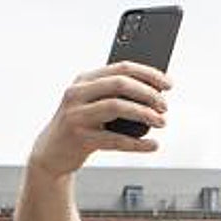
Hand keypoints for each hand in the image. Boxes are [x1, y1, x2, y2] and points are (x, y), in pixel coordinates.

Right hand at [28, 62, 171, 178]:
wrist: (52, 153)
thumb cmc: (80, 126)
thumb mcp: (92, 103)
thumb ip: (114, 95)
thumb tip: (155, 93)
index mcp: (84, 80)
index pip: (121, 68)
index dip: (148, 74)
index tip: (168, 84)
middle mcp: (78, 93)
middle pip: (120, 84)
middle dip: (148, 93)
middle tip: (164, 106)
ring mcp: (77, 115)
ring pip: (117, 107)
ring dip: (145, 114)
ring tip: (161, 122)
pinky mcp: (80, 138)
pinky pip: (115, 140)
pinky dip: (137, 143)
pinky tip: (152, 145)